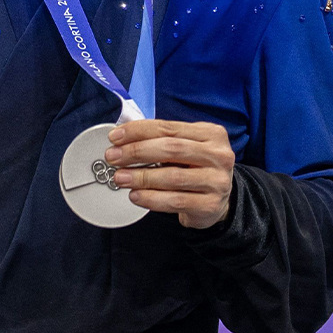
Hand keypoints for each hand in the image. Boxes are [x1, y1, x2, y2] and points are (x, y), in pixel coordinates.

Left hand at [104, 119, 234, 228]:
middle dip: (137, 152)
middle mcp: (218, 155)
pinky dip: (151, 198)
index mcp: (211, 134)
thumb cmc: (196, 168)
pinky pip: (175, 201)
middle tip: (113, 157)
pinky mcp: (210, 205)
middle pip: (171, 149)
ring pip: (172, 177)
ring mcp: (217, 181)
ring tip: (120, 178)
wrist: (218, 201)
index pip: (169, 128)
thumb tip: (122, 138)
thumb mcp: (185, 147)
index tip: (115, 137)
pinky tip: (136, 196)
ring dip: (141, 177)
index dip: (139, 131)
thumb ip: (161, 140)